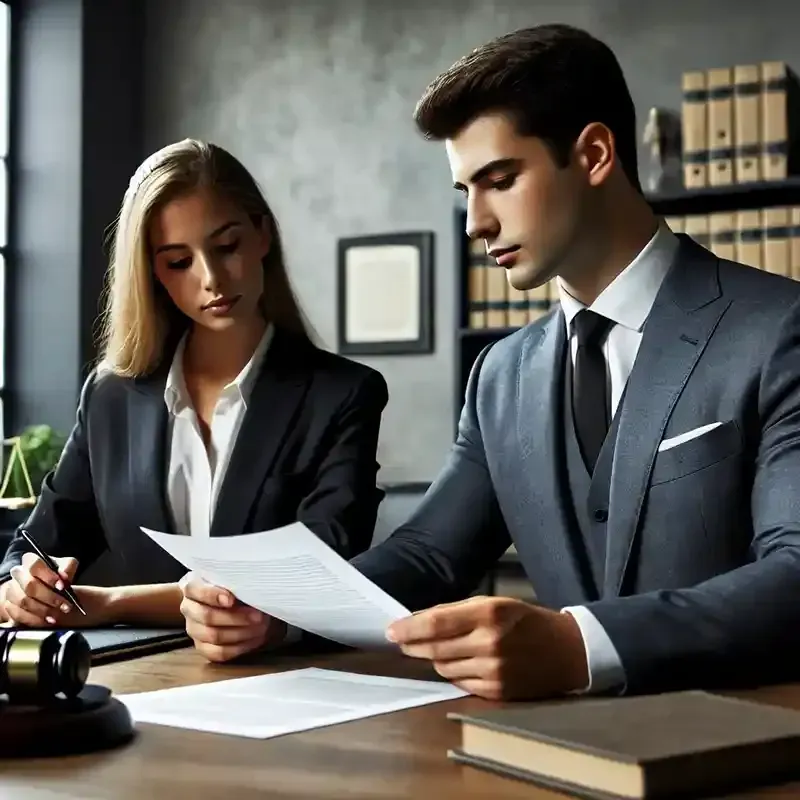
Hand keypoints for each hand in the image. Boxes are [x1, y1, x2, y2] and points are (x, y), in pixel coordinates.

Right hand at [1, 552, 79, 625]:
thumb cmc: (55, 576)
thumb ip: (68, 567)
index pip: (35, 565)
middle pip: (29, 586)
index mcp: (30, 561)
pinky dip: (35, 620)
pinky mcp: (9, 606)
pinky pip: (18, 615)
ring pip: (23, 601)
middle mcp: (18, 574)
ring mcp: (11, 590)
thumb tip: (64, 576)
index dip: (48, 576)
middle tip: (65, 605)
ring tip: (58, 614)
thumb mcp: (66, 566)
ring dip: (43, 610)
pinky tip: (47, 621)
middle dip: (49, 597)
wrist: (42, 588)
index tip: (62, 586)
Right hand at [179, 573, 285, 662]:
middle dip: (236, 618)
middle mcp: (188, 608)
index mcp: (191, 586)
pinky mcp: (201, 647)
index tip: (232, 599)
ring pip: (214, 636)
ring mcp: (193, 629)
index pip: (196, 590)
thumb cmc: (227, 584)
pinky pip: (219, 653)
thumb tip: (253, 588)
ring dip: (242, 633)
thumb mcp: (228, 577)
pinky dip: (239, 647)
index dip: (213, 596)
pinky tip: (254, 639)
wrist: (217, 600)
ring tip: (261, 627)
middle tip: (258, 616)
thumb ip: (234, 581)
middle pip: (207, 617)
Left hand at [386, 596, 588, 700]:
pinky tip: (460, 663)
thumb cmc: (527, 621)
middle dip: (414, 646)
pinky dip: (454, 673)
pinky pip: (460, 683)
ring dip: (435, 659)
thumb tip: (421, 621)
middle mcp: (489, 643)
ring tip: (438, 650)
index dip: (409, 628)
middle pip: (435, 649)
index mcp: (488, 614)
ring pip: (444, 668)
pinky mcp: (497, 692)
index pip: (435, 623)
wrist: (567, 651)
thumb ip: (458, 612)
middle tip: (402, 642)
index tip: (392, 631)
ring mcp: (493, 671)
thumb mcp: (496, 603)